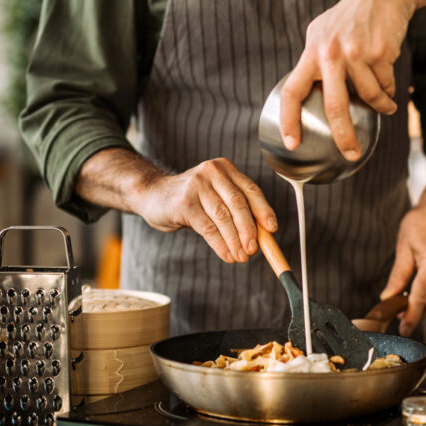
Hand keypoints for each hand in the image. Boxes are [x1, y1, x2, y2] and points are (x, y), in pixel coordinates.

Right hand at [132, 158, 277, 263]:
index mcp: (225, 168)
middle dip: (249, 229)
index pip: (251, 190)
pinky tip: (227, 255)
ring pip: (223, 217)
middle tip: (254, 250)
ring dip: (235, 241)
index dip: (264, 210)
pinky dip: (220, 244)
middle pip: (238, 203)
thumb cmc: (190, 200)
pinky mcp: (184, 202)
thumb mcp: (214, 199)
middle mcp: (212, 172)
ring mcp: (197, 185)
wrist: (152, 195)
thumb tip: (261, 237)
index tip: (272, 229)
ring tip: (241, 257)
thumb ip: (236, 212)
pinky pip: (208, 227)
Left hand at [280, 0, 413, 159]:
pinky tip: (392, 90)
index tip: (291, 143)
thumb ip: (315, 60)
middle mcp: (329, 53)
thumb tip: (308, 93)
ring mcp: (355, 53)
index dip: (289, 120)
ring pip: (369, 97)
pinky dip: (390, 92)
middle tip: (351, 153)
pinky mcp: (379, 53)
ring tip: (386, 107)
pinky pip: (386, 86)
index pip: (292, 91)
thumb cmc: (354, 16)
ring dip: (380, 107)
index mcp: (311, 52)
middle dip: (344, 136)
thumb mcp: (324, 31)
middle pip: (334, 106)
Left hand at [380, 199, 425, 336]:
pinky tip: (425, 295)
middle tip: (401, 315)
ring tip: (411, 305)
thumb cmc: (422, 222)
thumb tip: (388, 298)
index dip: (411, 316)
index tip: (403, 329)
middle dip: (418, 314)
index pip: (421, 298)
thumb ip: (398, 275)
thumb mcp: (404, 246)